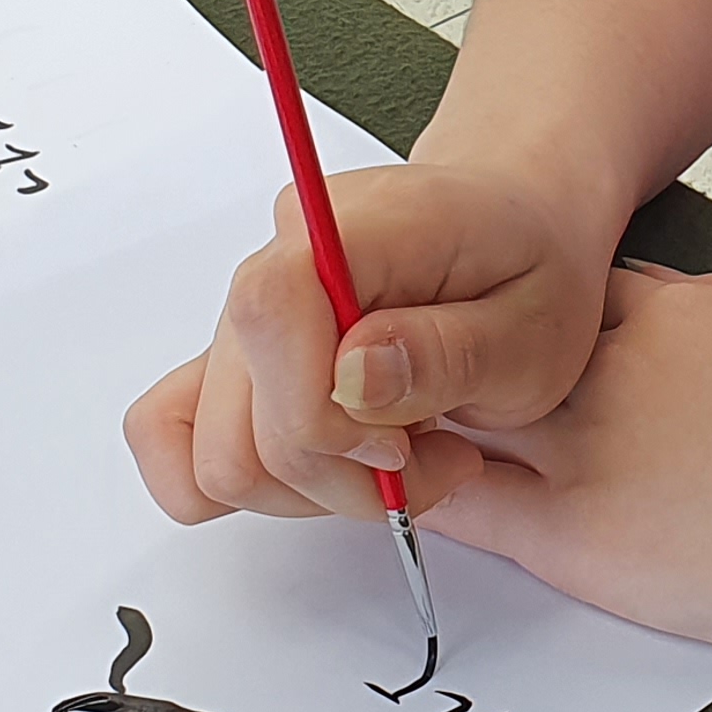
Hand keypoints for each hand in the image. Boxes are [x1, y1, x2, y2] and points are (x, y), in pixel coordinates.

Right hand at [127, 161, 615, 527]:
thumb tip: (352, 374)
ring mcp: (245, 314)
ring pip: (218, 455)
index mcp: (345, 224)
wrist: (517, 229)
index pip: (267, 318)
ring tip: (409, 453)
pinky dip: (261, 480)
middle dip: (340, 477)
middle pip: (236, 420)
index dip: (326, 419)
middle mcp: (275, 260)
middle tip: (437, 459)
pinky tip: (341, 460)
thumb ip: (447, 351)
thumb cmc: (528, 269)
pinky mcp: (236, 358)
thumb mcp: (534, 325)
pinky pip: (177, 436)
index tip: (405, 444)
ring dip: (317, 488)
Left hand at [423, 263, 711, 663]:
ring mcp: (585, 453)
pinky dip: (423, 493)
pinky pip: (470, 509)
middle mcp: (606, 372)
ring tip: (380, 427)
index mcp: (665, 313)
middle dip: (450, 352)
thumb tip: (693, 315)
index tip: (507, 322)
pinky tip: (392, 492)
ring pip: (460, 415)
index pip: (561, 294)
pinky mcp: (579, 539)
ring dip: (419, 417)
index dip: (525, 309)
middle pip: (487, 345)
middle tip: (413, 364)